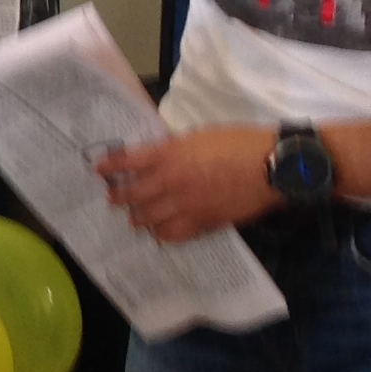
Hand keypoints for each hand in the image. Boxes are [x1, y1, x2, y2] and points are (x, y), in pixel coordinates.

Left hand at [97, 125, 279, 241]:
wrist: (272, 167)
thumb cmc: (238, 143)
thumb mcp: (200, 136)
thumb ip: (175, 149)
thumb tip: (160, 157)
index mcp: (169, 155)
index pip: (128, 161)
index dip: (110, 165)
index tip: (98, 169)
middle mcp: (171, 182)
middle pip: (132, 196)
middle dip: (119, 197)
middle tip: (112, 199)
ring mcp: (186, 206)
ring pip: (149, 219)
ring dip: (139, 218)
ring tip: (134, 218)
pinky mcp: (203, 223)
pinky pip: (174, 234)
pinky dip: (164, 234)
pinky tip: (161, 232)